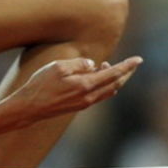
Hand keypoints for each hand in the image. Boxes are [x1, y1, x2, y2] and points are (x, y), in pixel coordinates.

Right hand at [8, 56, 141, 123]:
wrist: (28, 108)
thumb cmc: (39, 86)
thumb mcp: (57, 67)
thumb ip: (78, 63)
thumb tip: (92, 64)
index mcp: (86, 85)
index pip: (113, 73)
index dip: (127, 66)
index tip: (138, 60)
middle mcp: (88, 97)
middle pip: (115, 84)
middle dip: (125, 73)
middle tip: (130, 64)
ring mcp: (84, 103)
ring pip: (108, 91)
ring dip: (112, 79)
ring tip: (105, 67)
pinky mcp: (78, 107)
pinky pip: (99, 96)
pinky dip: (103, 86)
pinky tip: (94, 79)